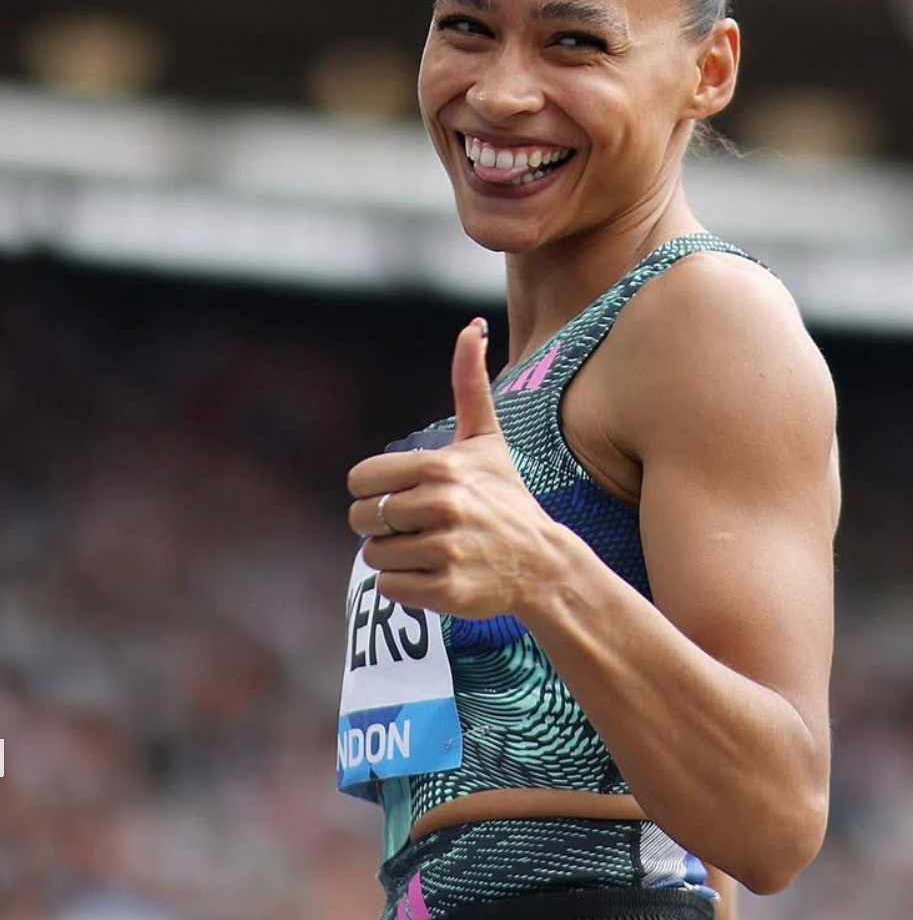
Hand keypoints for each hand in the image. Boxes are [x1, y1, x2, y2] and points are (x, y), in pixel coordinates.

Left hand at [347, 319, 554, 618]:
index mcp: (441, 468)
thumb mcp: (487, 442)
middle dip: (382, 527)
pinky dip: (405, 587)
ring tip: (432, 551)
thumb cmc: (506, 498)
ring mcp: (446, 551)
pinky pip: (389, 589)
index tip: (404, 496)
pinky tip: (436, 574)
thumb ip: (470, 385)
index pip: (361, 481)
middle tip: (418, 528)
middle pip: (362, 520)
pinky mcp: (447, 591)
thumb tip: (472, 327)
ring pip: (374, 556)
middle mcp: (443, 507)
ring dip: (395, 558)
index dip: (376, 491)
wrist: (544, 563)